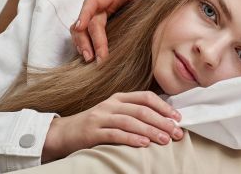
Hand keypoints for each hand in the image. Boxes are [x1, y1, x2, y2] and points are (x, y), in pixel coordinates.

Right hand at [41, 91, 182, 161]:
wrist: (62, 133)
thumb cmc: (93, 126)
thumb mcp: (113, 114)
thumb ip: (132, 114)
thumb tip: (161, 121)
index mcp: (118, 98)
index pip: (146, 97)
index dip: (163, 107)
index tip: (178, 118)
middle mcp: (111, 105)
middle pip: (141, 110)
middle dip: (162, 121)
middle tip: (176, 132)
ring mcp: (101, 117)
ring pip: (130, 121)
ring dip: (150, 130)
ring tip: (164, 139)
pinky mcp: (92, 132)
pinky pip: (115, 134)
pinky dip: (131, 138)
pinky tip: (143, 143)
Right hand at [72, 0, 156, 62]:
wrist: (156, 13)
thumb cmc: (152, 1)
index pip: (92, 3)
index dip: (84, 14)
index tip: (80, 27)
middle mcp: (103, 7)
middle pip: (87, 22)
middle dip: (88, 40)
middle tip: (94, 58)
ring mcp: (100, 20)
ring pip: (82, 32)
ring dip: (83, 45)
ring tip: (90, 60)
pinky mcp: (101, 32)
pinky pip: (87, 39)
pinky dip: (86, 48)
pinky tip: (91, 59)